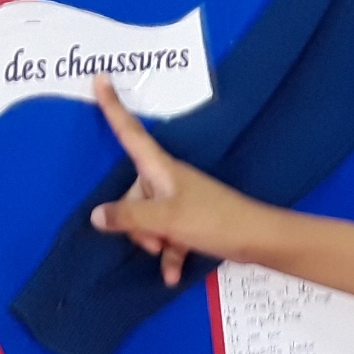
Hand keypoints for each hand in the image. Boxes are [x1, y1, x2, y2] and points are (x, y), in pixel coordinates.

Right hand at [87, 75, 265, 285]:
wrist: (257, 239)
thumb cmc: (213, 220)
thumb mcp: (166, 220)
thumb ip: (129, 217)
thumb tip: (96, 216)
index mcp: (161, 168)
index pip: (130, 132)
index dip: (113, 107)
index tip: (100, 78)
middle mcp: (168, 180)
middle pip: (132, 193)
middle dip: (135, 221)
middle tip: (156, 237)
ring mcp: (179, 200)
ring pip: (147, 219)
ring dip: (152, 240)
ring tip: (168, 250)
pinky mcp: (190, 221)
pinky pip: (167, 236)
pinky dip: (169, 254)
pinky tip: (171, 275)